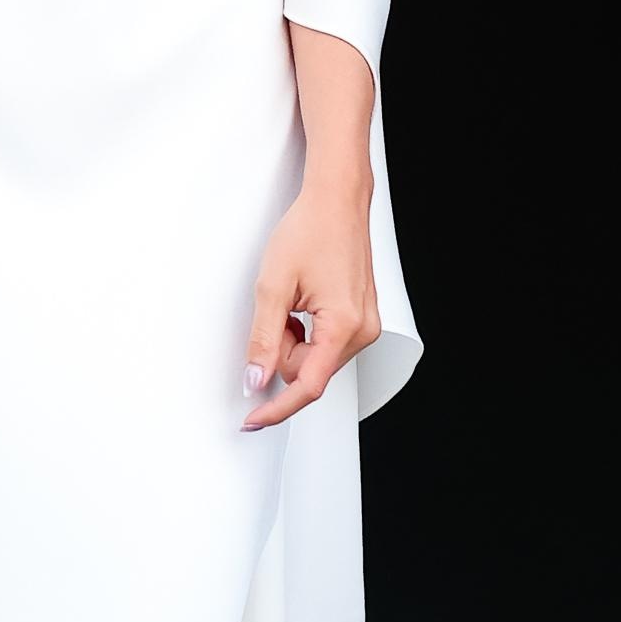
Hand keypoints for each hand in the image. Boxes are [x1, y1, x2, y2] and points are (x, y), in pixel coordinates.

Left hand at [241, 174, 380, 429]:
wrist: (336, 201)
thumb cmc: (310, 230)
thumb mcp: (272, 286)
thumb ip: (263, 339)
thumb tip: (257, 380)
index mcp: (344, 326)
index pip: (308, 385)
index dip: (277, 407)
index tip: (254, 420)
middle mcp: (363, 331)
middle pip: (310, 372)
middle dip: (283, 351)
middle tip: (276, 310)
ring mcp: (366, 325)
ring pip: (316, 359)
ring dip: (295, 340)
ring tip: (292, 300)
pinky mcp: (361, 319)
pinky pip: (326, 344)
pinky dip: (307, 332)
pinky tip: (303, 302)